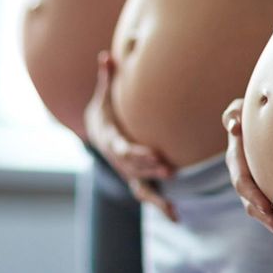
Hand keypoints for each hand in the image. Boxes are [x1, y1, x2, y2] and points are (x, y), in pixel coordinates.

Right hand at [84, 51, 175, 220]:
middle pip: (133, 169)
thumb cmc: (104, 113)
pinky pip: (148, 196)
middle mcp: (118, 162)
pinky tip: (176, 217)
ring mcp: (128, 174)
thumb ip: (106, 78)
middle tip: (169, 170)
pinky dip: (161, 207)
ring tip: (172, 207)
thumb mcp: (102, 97)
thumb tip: (107, 55)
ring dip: (156, 197)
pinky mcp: (137, 180)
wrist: (96, 134)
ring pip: (140, 188)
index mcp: (110, 141)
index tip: (153, 155)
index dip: (136, 154)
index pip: (122, 150)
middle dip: (150, 170)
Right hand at [222, 99, 272, 244]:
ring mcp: (254, 188)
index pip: (243, 183)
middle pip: (253, 206)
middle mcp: (244, 179)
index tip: (266, 208)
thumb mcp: (237, 109)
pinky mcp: (266, 191)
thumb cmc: (247, 112)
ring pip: (264, 213)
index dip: (252, 197)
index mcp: (236, 162)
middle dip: (268, 221)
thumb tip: (234, 126)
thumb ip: (233, 115)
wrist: (255, 121)